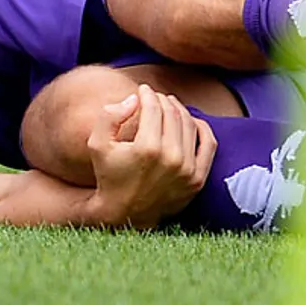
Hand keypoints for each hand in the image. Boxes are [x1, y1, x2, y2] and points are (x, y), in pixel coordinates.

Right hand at [86, 84, 216, 228]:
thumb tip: (134, 99)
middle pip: (172, 114)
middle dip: (162, 100)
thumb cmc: (108, 175)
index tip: (142, 90)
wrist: (124, 214)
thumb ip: (109, 116)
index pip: (154, 108)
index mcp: (147, 148)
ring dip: (179, 110)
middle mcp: (171, 158)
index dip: (147, 94)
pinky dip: (201, 127)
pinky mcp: (198, 179)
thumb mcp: (96, 144)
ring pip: (189, 125)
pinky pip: (209, 144)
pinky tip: (190, 121)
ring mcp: (188, 170)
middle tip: (154, 97)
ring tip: (168, 106)